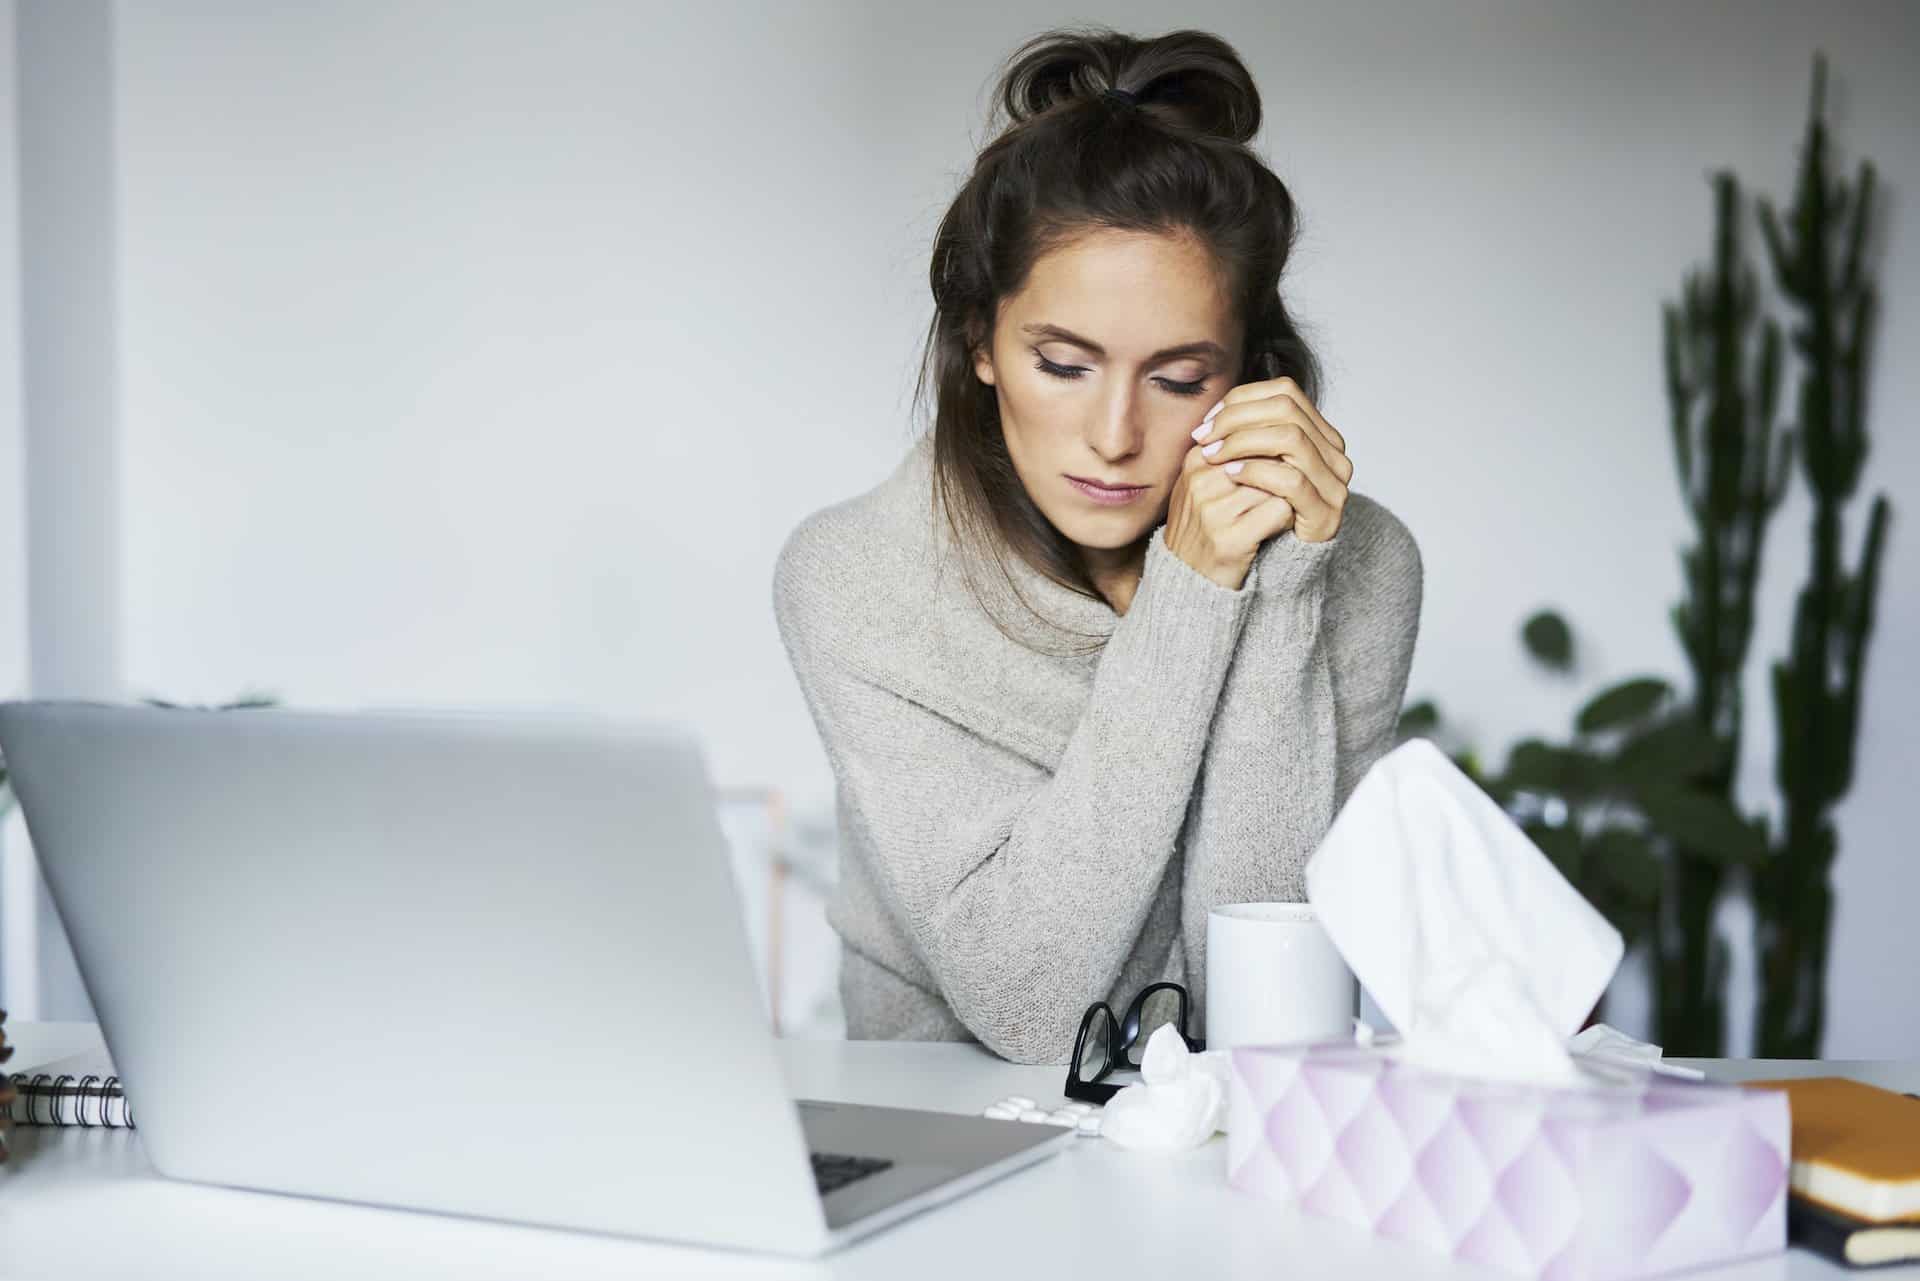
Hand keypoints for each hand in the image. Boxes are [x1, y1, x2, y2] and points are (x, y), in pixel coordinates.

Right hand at [1163, 431, 1301, 592]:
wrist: (1186, 578)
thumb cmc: (1204, 526)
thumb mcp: (1208, 481)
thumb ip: (1233, 453)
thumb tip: (1281, 424)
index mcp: (1198, 459)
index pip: (1252, 432)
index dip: (1273, 449)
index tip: (1277, 467)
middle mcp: (1202, 479)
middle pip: (1268, 454)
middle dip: (1283, 470)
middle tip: (1283, 491)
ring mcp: (1214, 508)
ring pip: (1278, 480)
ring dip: (1288, 494)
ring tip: (1278, 510)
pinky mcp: (1230, 537)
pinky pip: (1280, 511)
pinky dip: (1287, 518)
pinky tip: (1277, 528)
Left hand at [1188, 376, 1352, 543]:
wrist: (1275, 564)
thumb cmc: (1258, 512)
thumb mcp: (1252, 466)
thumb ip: (1245, 436)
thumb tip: (1211, 413)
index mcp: (1320, 433)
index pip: (1284, 391)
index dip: (1242, 399)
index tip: (1208, 420)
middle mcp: (1334, 452)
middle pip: (1286, 408)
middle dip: (1237, 418)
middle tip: (1204, 436)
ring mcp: (1334, 482)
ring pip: (1292, 438)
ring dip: (1244, 441)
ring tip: (1213, 456)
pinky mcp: (1325, 513)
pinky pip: (1292, 480)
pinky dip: (1257, 472)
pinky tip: (1231, 476)